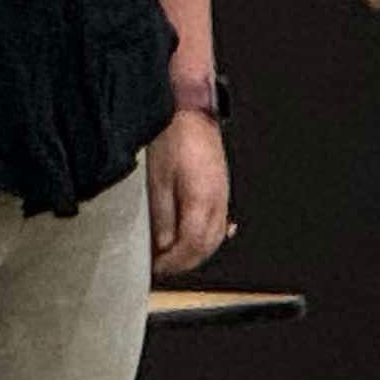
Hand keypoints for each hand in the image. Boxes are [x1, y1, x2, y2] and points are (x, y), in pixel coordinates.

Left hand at [149, 110, 232, 274]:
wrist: (189, 111)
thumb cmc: (172, 141)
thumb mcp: (157, 182)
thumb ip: (162, 218)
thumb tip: (163, 247)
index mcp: (201, 201)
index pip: (192, 247)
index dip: (173, 263)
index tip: (156, 268)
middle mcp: (218, 201)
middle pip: (207, 247)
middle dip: (184, 262)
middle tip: (162, 267)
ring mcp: (223, 195)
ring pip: (216, 238)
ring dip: (195, 252)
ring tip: (173, 256)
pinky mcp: (222, 189)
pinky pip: (220, 223)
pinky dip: (206, 238)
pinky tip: (193, 239)